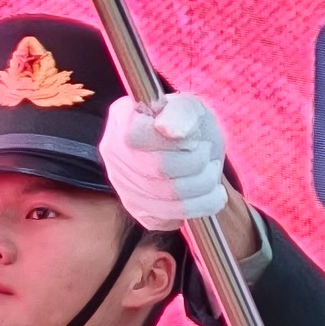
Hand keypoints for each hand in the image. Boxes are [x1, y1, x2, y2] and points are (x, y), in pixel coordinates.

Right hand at [102, 91, 229, 228]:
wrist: (195, 148)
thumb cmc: (189, 123)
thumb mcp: (190, 107)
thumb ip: (180, 113)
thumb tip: (168, 129)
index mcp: (121, 118)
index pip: (136, 138)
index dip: (175, 143)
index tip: (194, 139)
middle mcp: (114, 153)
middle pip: (157, 172)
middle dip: (196, 164)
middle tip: (208, 155)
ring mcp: (122, 185)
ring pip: (167, 200)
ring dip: (203, 186)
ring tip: (211, 172)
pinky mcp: (138, 211)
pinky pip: (169, 218)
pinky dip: (199, 206)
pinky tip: (205, 192)